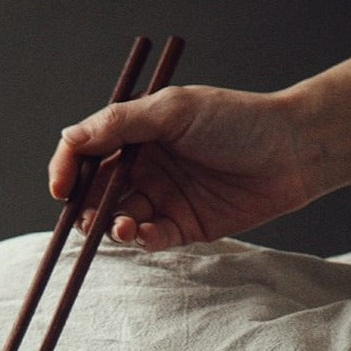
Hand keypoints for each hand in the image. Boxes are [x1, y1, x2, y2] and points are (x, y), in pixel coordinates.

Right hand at [48, 85, 311, 250]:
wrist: (291, 151)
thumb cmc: (237, 120)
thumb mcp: (174, 111)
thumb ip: (120, 123)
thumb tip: (69, 137)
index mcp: (137, 134)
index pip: (87, 153)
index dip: (66, 170)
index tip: (59, 188)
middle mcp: (145, 167)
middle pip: (97, 192)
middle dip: (85, 206)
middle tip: (84, 216)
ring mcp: (162, 198)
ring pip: (118, 219)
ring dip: (111, 226)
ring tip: (121, 225)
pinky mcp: (182, 227)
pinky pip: (149, 238)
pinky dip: (139, 239)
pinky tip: (141, 233)